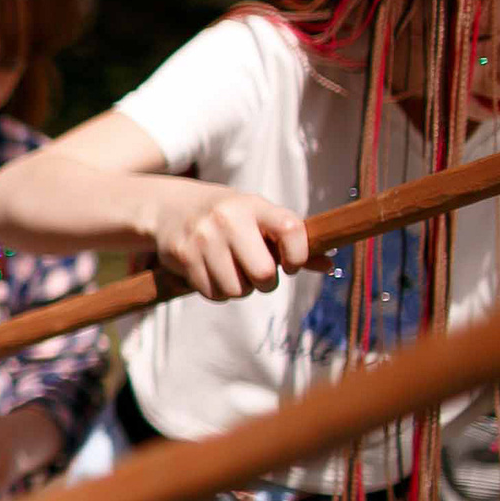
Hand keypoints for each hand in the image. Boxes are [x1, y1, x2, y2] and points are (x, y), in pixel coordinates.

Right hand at [145, 182, 313, 299]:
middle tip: (257, 274)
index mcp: (255, 206)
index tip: (291, 264)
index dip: (300, 255)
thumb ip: (291, 241)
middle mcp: (229, 219)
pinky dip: (217, 292)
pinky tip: (212, 273)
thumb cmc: (228, 216)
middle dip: (264, 282)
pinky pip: (212, 294)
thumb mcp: (258, 218)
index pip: (292, 230)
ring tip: (231, 271)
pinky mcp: (183, 255)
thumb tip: (329, 266)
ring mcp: (203, 238)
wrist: (170, 207)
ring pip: (236, 290)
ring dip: (239, 289)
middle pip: (262, 273)